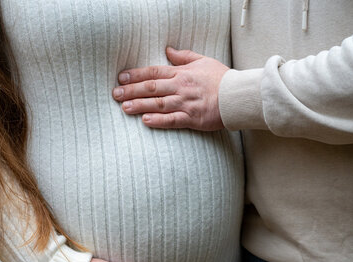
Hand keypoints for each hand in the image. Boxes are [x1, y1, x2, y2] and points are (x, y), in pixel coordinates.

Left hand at [112, 47, 228, 130]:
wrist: (238, 96)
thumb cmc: (221, 79)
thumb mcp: (203, 61)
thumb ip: (184, 56)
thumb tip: (167, 50)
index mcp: (182, 73)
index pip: (154, 72)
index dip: (136, 75)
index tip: (121, 78)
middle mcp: (181, 87)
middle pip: (151, 88)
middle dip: (131, 90)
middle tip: (115, 93)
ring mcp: (186, 104)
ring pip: (158, 104)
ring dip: (140, 106)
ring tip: (124, 107)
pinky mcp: (192, 119)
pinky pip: (172, 120)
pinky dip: (158, 120)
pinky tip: (145, 121)